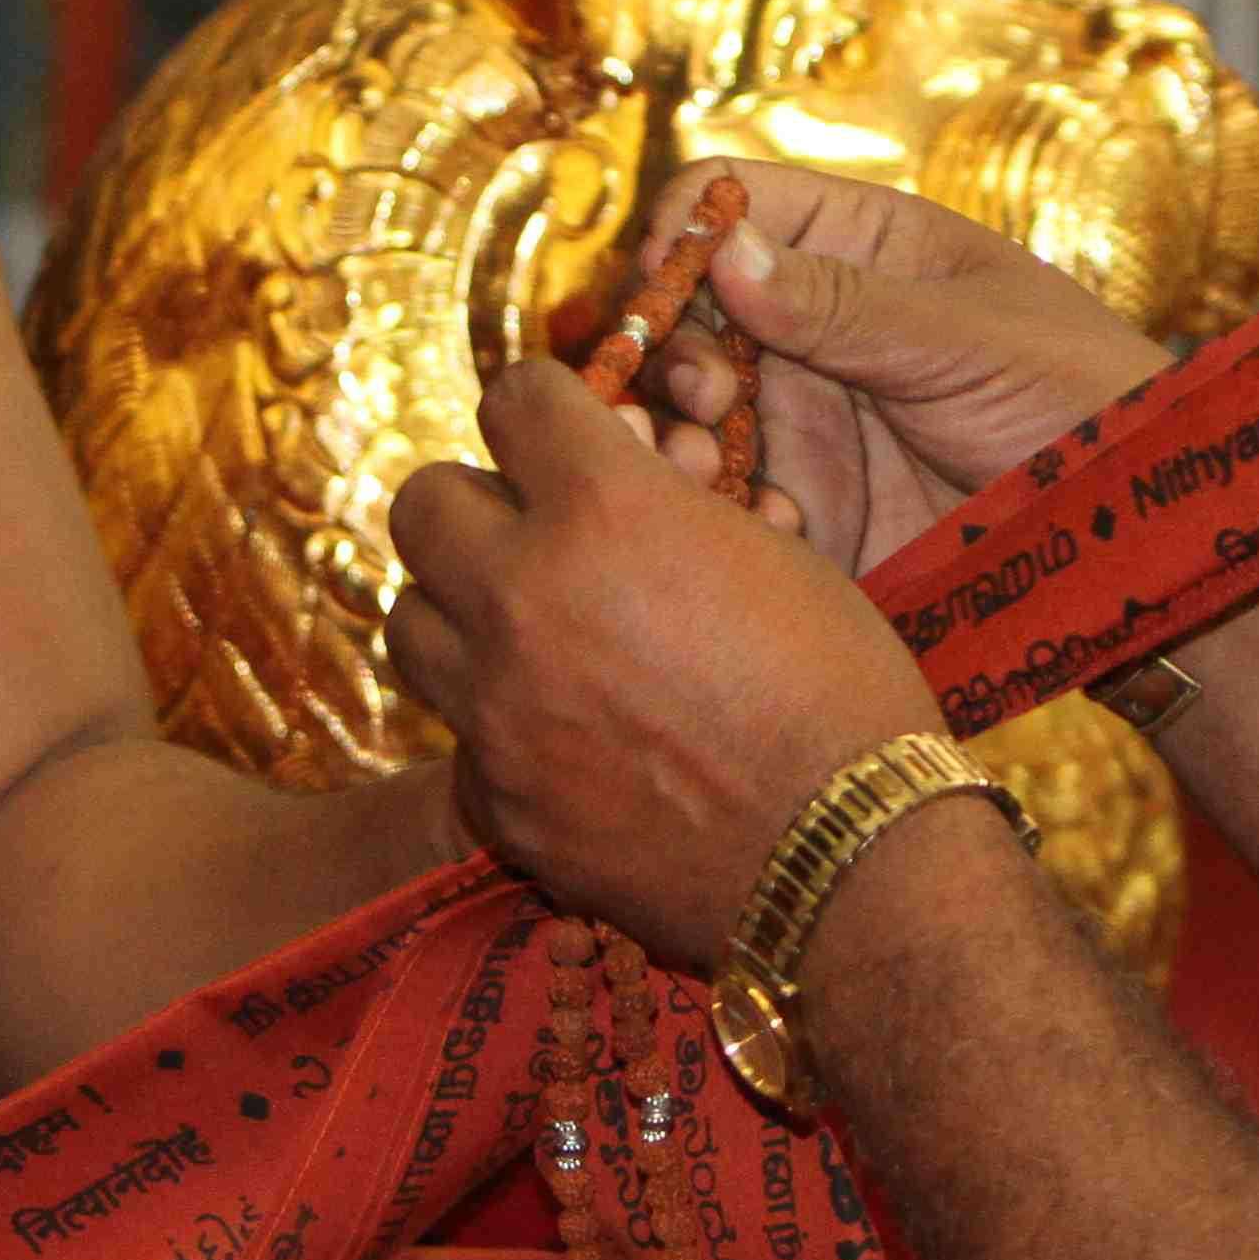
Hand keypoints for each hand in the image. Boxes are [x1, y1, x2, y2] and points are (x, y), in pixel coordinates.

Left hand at [386, 358, 936, 967]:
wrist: (848, 860)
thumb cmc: (840, 692)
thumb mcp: (772, 554)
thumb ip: (669, 508)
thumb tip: (619, 481)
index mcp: (607, 509)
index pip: (514, 399)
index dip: (545, 411)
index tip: (563, 435)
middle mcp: (525, 596)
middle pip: (423, 502)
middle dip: (478, 504)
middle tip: (531, 534)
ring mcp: (496, 707)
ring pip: (410, 619)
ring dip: (461, 610)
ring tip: (528, 632)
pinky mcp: (498, 800)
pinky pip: (456, 735)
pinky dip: (495, 726)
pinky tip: (562, 738)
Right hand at [622, 163, 1171, 582]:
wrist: (1138, 533)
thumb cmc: (1081, 400)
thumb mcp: (965, 340)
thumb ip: (843, 305)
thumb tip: (722, 250)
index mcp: (858, 245)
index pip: (731, 198)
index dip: (683, 230)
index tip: (662, 284)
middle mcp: (813, 323)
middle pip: (686, 307)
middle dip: (666, 346)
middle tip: (698, 397)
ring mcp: (805, 414)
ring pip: (687, 405)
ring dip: (674, 432)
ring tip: (702, 467)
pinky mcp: (809, 503)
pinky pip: (728, 497)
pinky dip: (722, 510)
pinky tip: (769, 529)